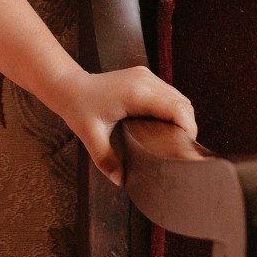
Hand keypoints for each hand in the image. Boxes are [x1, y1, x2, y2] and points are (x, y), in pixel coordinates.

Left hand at [61, 66, 197, 187]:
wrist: (69, 86)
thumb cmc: (78, 108)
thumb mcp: (91, 136)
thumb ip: (106, 159)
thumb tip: (120, 181)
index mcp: (137, 93)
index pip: (178, 109)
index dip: (187, 129)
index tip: (185, 148)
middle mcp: (145, 80)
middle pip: (183, 103)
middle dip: (188, 126)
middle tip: (181, 149)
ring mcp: (145, 76)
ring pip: (179, 97)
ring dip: (182, 117)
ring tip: (175, 140)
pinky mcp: (143, 76)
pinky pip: (169, 93)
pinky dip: (173, 109)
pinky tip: (166, 126)